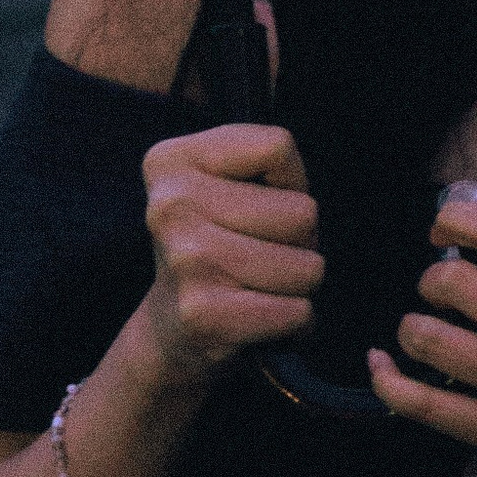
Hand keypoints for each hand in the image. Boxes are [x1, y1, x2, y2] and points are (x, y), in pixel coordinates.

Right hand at [138, 123, 322, 387]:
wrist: (171, 329)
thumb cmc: (220, 243)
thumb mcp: (230, 182)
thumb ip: (271, 165)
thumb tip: (305, 214)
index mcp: (170, 161)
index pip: (278, 147)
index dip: (290, 181)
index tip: (260, 204)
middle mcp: (169, 206)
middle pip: (303, 213)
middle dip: (300, 240)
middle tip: (261, 255)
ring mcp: (184, 260)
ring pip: (308, 267)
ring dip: (299, 284)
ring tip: (260, 285)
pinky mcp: (202, 314)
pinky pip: (298, 312)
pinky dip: (295, 322)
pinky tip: (261, 318)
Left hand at [369, 192, 476, 476]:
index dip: (457, 219)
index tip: (441, 229)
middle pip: (458, 282)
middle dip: (431, 279)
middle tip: (438, 290)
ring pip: (432, 340)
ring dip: (412, 327)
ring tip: (422, 330)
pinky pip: (425, 404)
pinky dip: (389, 380)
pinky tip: (382, 364)